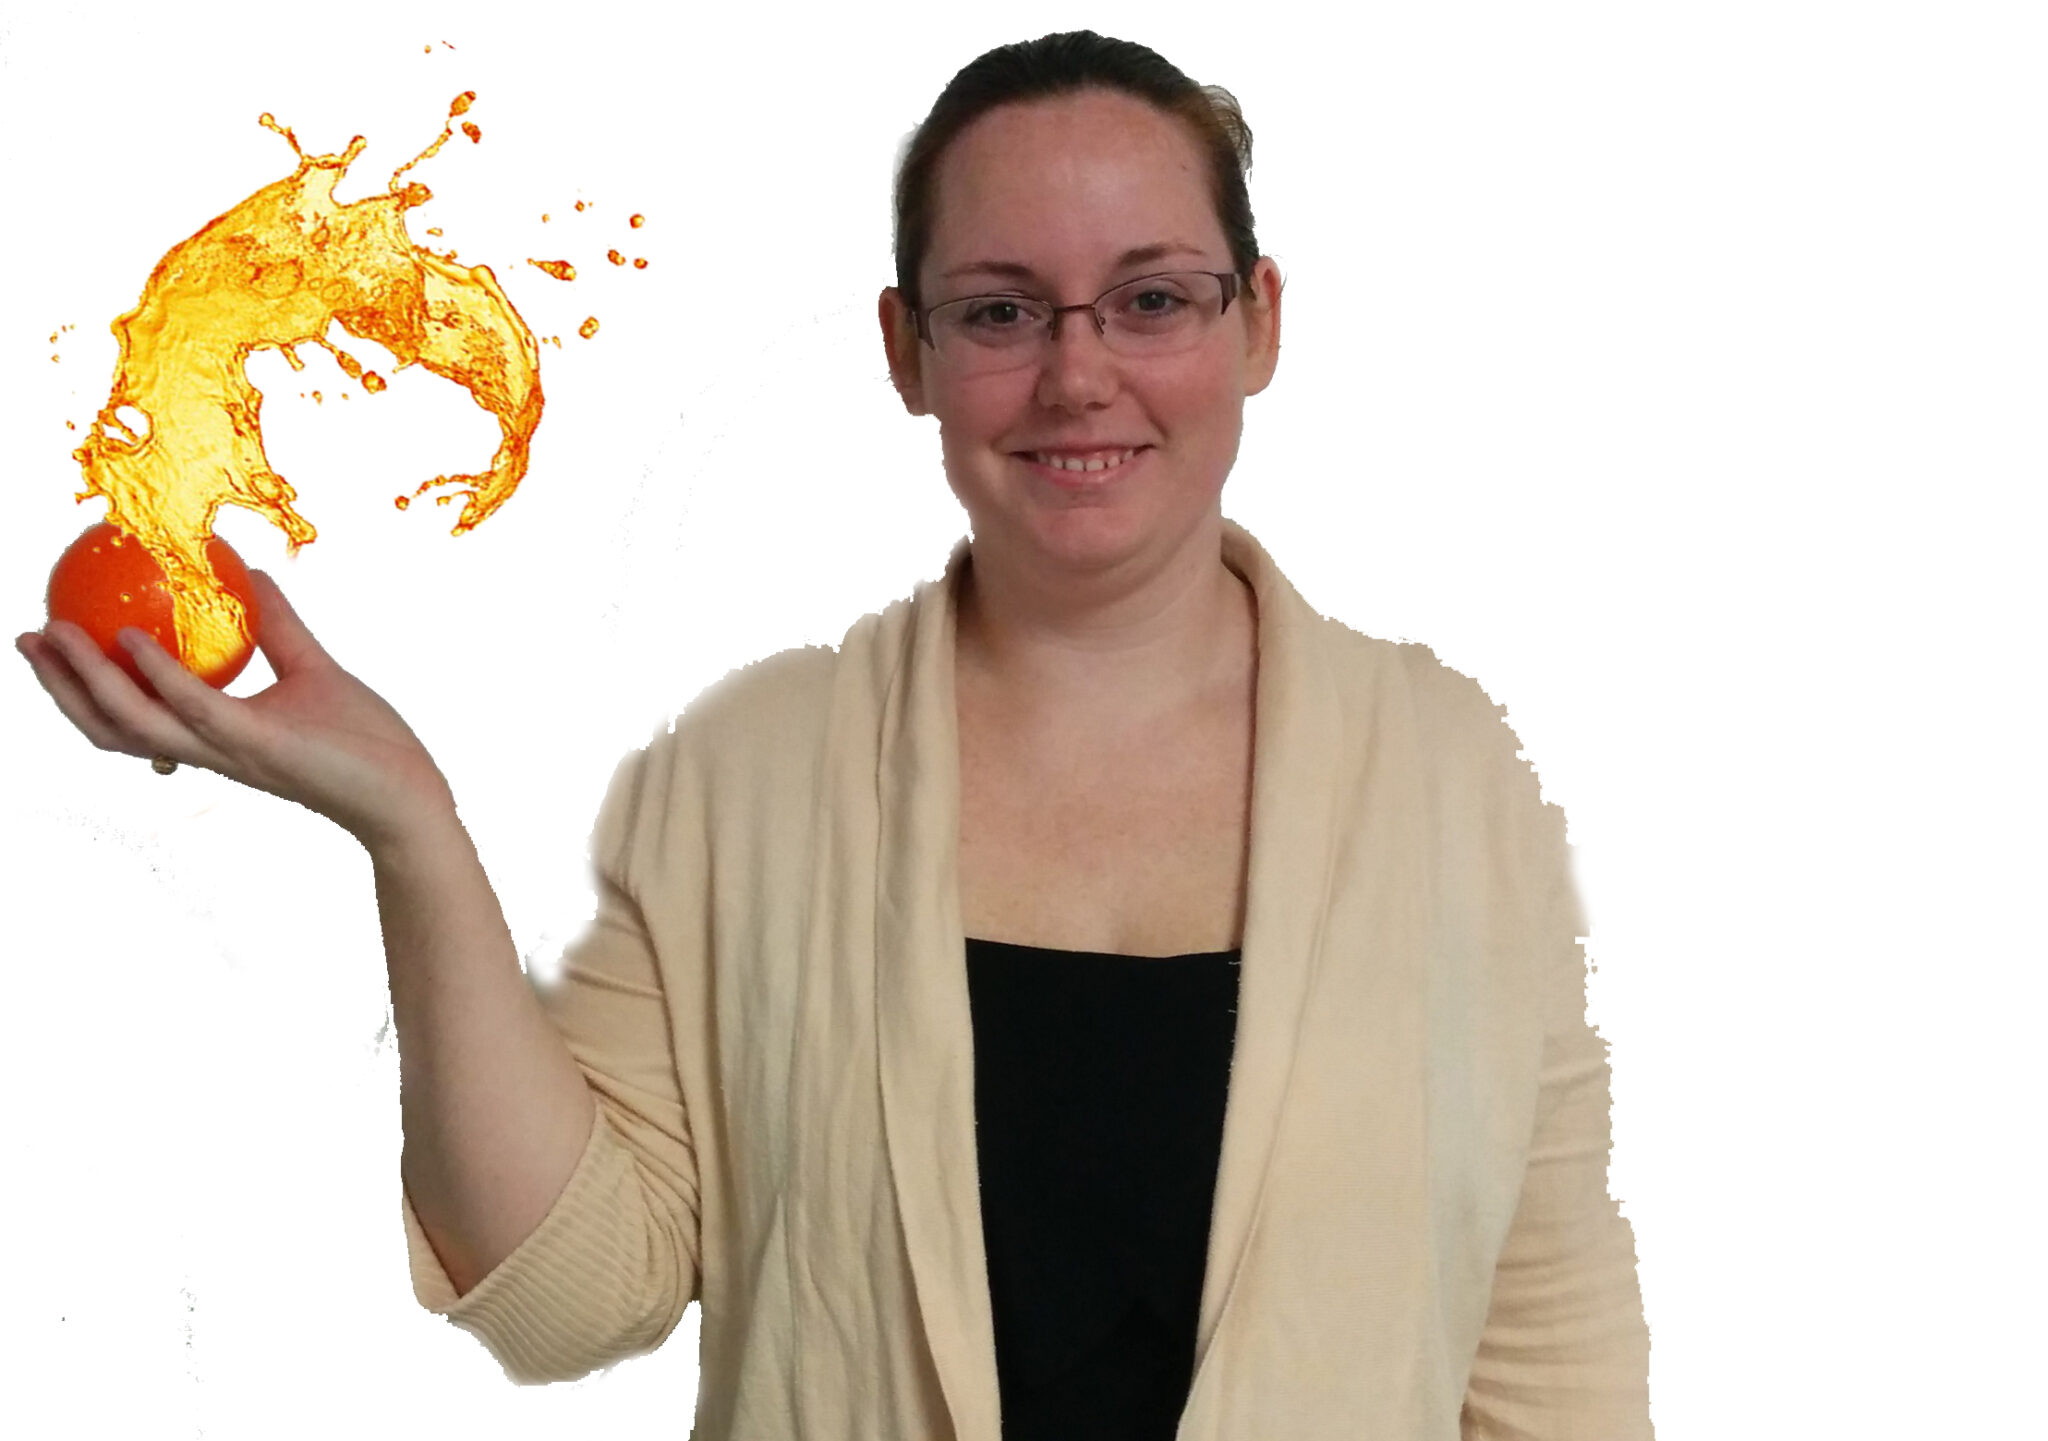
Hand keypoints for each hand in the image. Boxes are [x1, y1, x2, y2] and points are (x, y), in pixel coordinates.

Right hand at [17, 569, 459, 850]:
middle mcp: (209, 749)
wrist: (408, 793)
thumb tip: (251, 572)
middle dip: (60, 687)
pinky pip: (195, 708)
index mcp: (215, 735)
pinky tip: (134, 639)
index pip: (131, 717)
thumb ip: (279, 626)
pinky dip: (158, 675)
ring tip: (55, 634)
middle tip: (27, 638)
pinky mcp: (258, 748)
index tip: (55, 640)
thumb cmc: (366, 741)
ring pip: (132, 721)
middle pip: (109, 727)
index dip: (85, 686)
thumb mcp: (312, 669)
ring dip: (85, 680)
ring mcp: (229, 751)